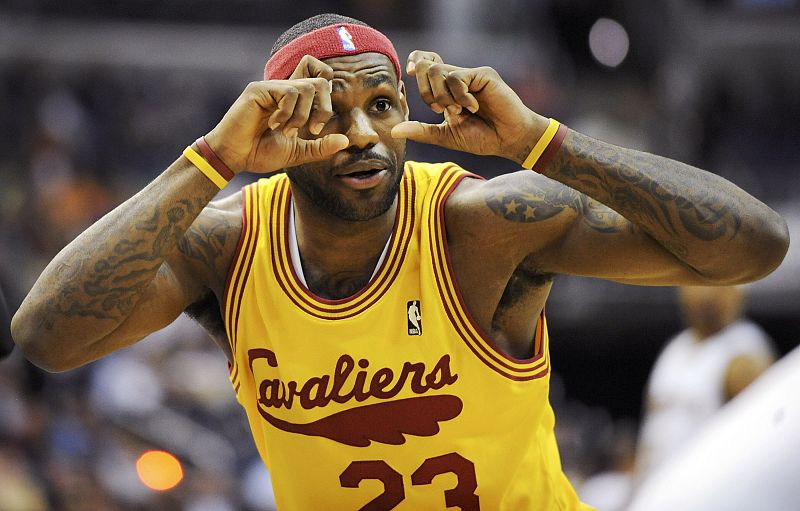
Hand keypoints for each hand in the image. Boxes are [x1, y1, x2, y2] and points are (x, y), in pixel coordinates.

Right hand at [204, 55, 348, 173]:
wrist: (234, 157)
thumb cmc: (259, 153)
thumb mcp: (297, 153)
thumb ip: (320, 147)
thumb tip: (346, 141)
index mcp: (294, 102)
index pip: (320, 78)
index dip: (328, 97)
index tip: (318, 126)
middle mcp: (284, 90)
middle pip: (321, 82)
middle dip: (323, 109)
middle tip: (312, 130)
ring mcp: (271, 87)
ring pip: (306, 87)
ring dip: (302, 115)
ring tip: (287, 131)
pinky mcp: (259, 89)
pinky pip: (289, 92)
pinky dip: (288, 113)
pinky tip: (273, 125)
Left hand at [391, 51, 548, 163]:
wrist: (509, 140)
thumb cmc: (482, 138)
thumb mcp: (446, 136)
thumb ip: (422, 131)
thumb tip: (395, 131)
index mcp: (447, 90)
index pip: (426, 65)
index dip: (416, 64)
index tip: (408, 72)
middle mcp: (458, 78)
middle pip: (427, 67)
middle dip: (425, 91)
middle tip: (440, 109)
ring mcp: (470, 75)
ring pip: (438, 71)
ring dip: (443, 97)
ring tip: (459, 111)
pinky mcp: (483, 75)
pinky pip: (456, 78)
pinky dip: (460, 97)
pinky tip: (473, 108)